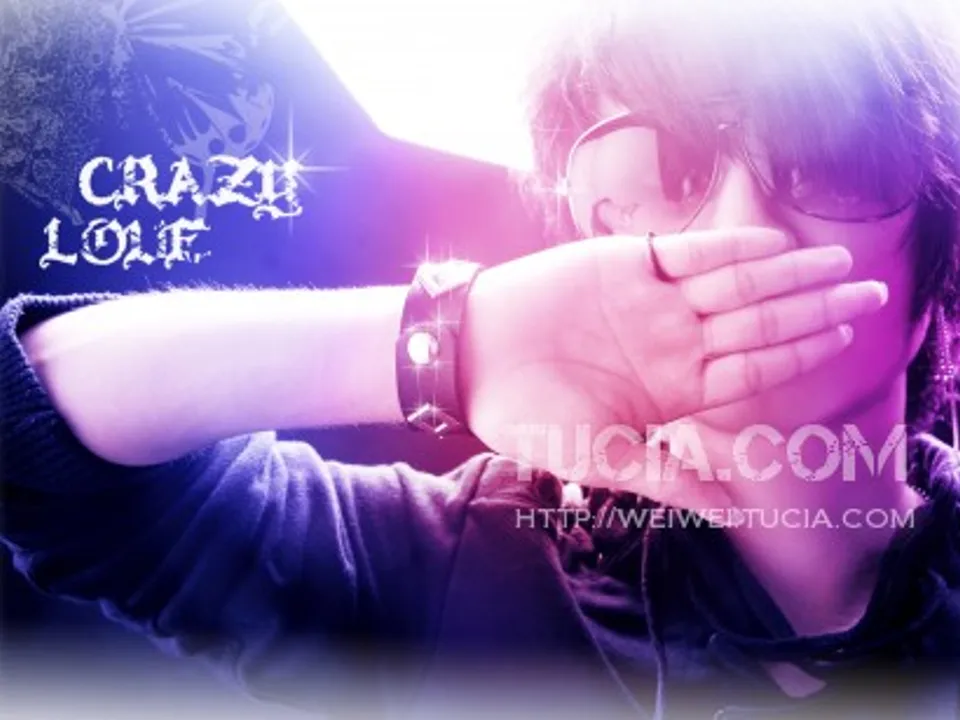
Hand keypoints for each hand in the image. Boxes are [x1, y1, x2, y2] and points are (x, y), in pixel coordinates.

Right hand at [459, 228, 886, 508]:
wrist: (473, 357)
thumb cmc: (530, 414)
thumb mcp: (601, 458)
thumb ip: (667, 475)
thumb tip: (732, 512)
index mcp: (675, 389)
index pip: (754, 370)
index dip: (800, 355)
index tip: (842, 339)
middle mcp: (676, 342)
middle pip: (760, 322)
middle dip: (816, 308)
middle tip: (869, 292)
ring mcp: (657, 302)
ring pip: (737, 283)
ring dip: (788, 272)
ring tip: (837, 260)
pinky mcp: (631, 264)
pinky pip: (690, 253)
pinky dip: (729, 247)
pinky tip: (772, 245)